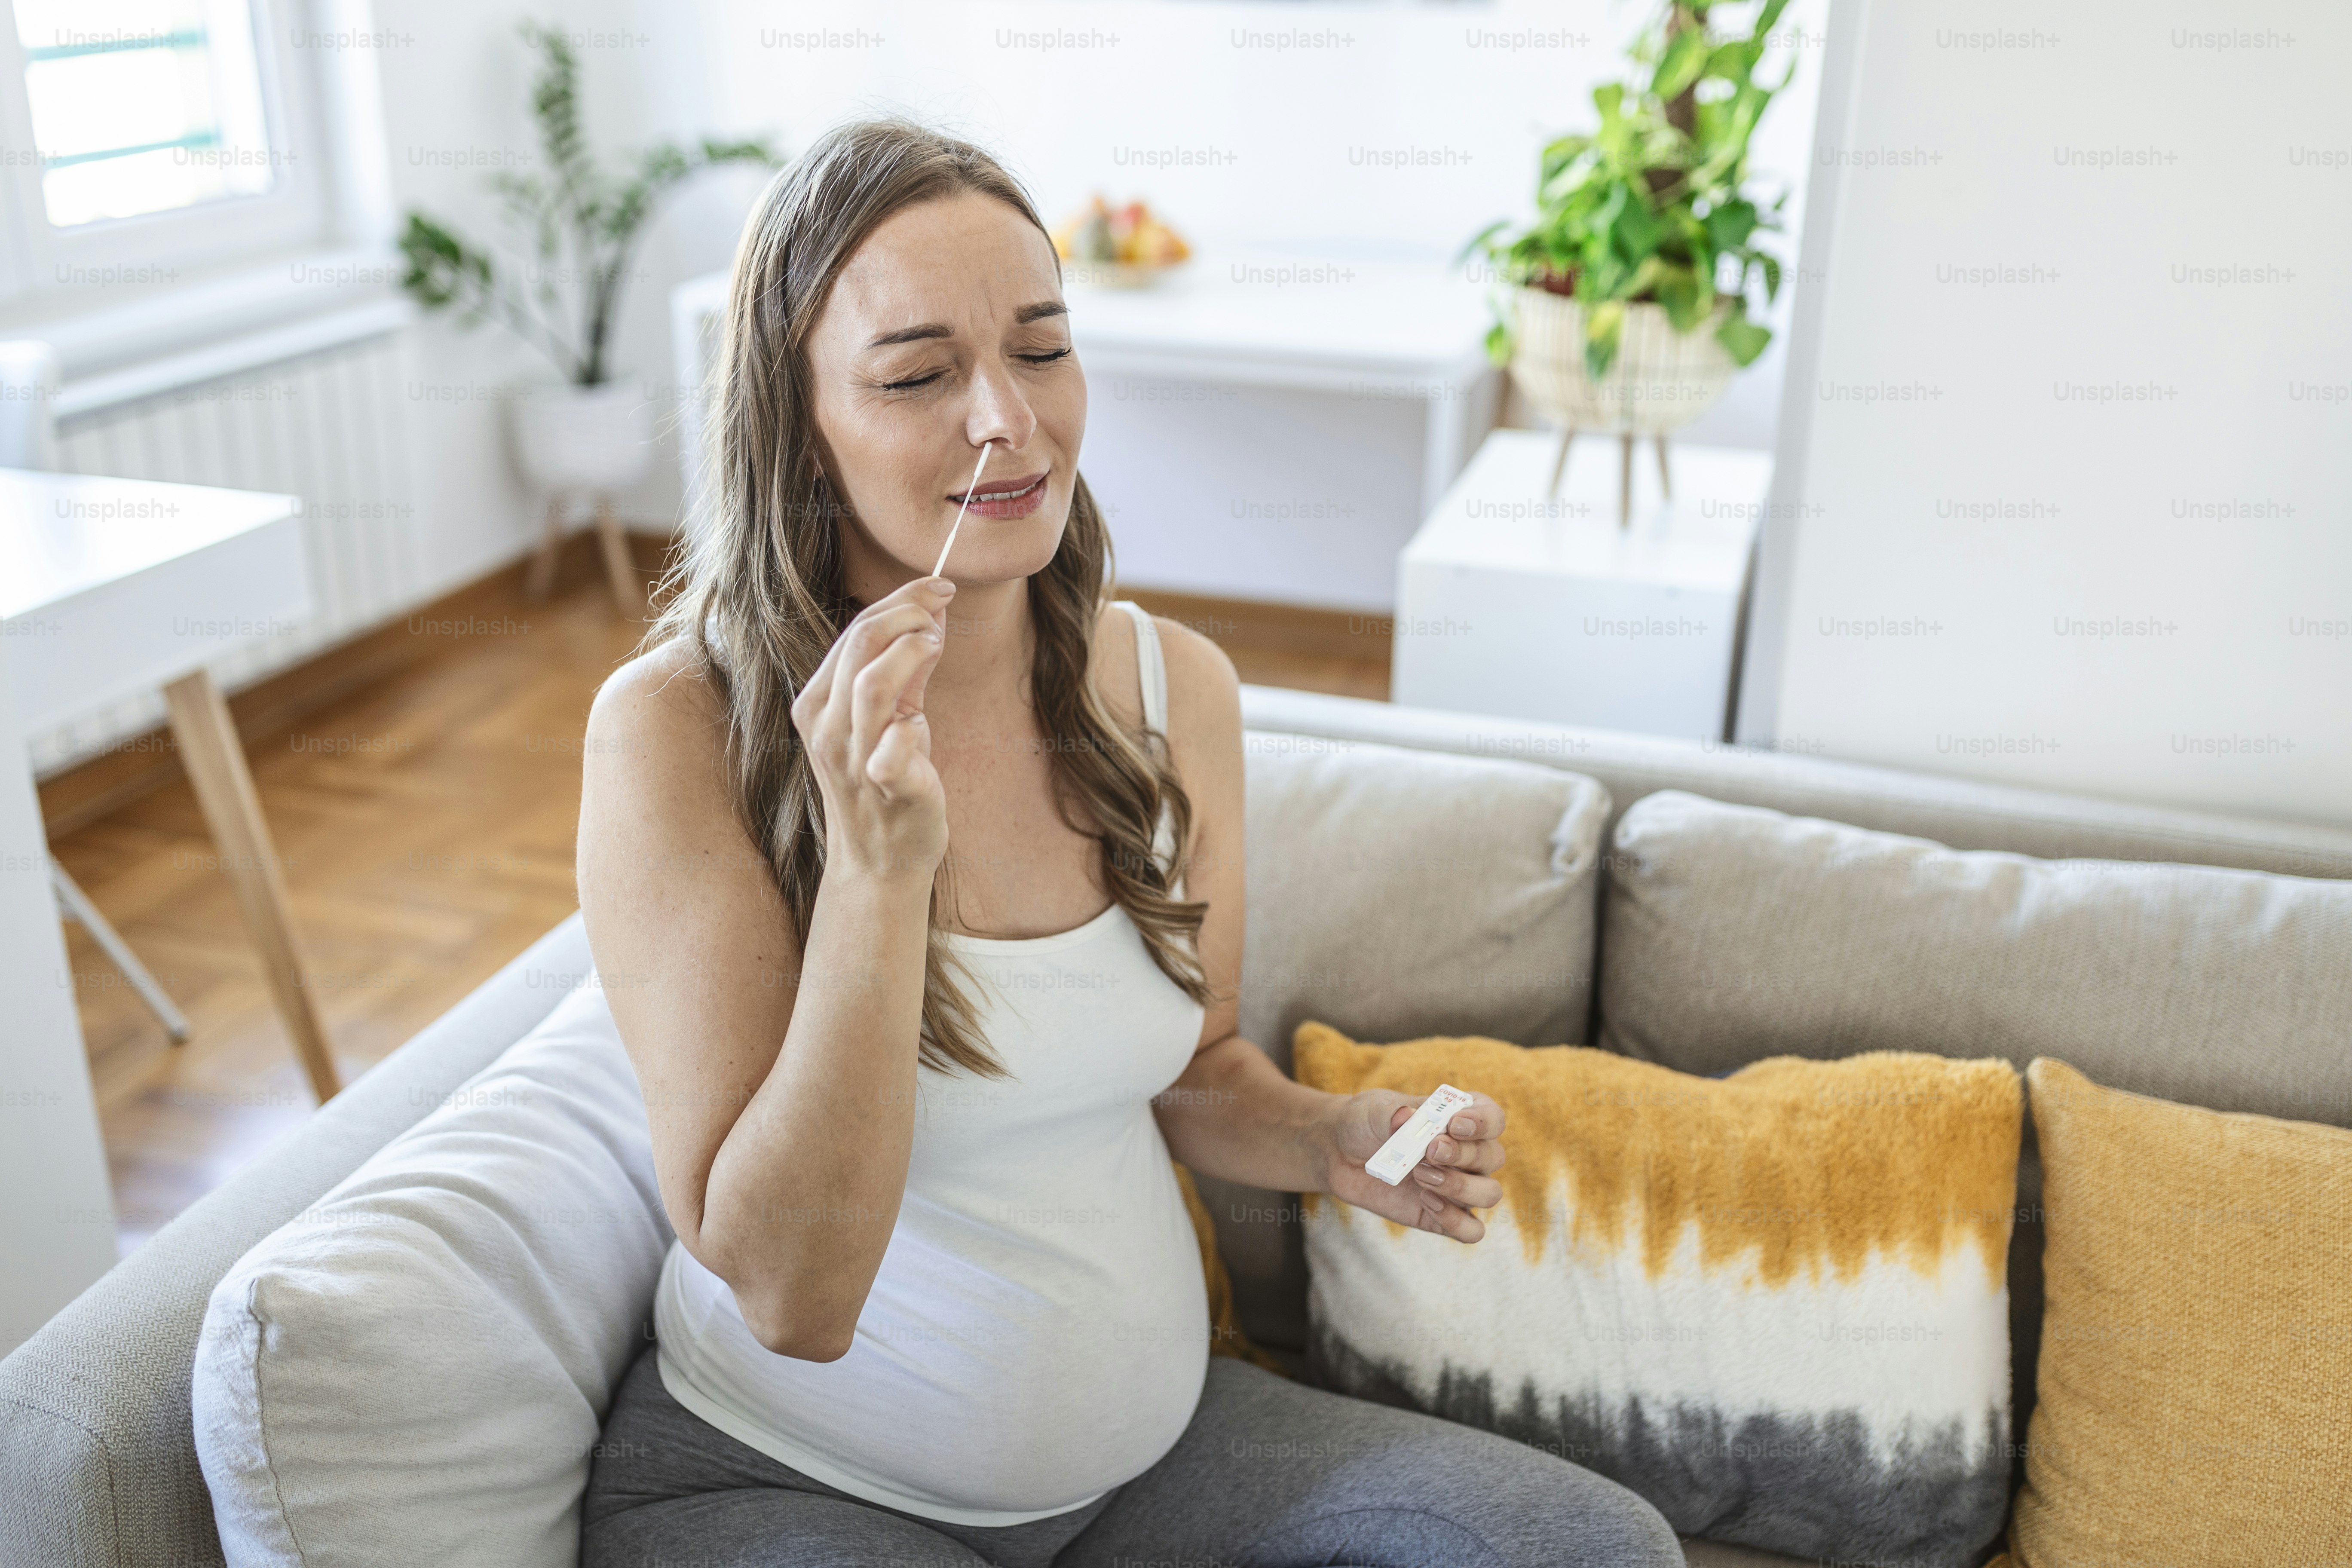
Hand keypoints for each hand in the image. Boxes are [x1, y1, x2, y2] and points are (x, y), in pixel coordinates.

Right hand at [788, 577, 954, 883]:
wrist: (882, 861)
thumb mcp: (891, 715)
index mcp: (817, 703)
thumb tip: (931, 611)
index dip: (901, 600)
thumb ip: (906, 667)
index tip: (939, 586)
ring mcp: (850, 758)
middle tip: (943, 606)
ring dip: (912, 653)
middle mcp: (825, 727)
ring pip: (872, 683)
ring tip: (935, 647)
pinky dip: (911, 730)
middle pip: (862, 642)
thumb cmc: (886, 781)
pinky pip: (894, 747)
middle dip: (909, 611)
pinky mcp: (883, 787)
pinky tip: (920, 731)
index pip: (854, 631)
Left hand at [1317, 1089, 1505, 1242]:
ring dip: (1461, 1186)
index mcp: (1461, 1118)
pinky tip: (1426, 1202)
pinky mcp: (1444, 1217)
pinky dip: (1455, 1220)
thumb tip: (1406, 1117)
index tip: (1455, 1124)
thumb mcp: (1374, 1111)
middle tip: (1428, 1151)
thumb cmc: (1366, 1124)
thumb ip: (1392, 1114)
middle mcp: (1469, 1153)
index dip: (1483, 1122)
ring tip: (1420, 1176)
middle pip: (1493, 1156)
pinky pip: (1471, 1230)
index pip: (1493, 1119)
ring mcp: (1459, 1187)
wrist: (1340, 1153)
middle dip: (1463, 1154)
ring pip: (1489, 1193)